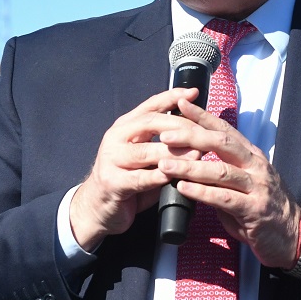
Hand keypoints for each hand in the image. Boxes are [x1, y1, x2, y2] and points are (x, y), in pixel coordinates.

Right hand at [68, 89, 205, 251]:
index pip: (150, 106)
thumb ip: (164, 142)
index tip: (193, 93)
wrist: (98, 206)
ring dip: (173, 153)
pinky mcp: (112, 182)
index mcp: (125, 126)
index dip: (172, 97)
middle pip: (150, 123)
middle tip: (202, 132)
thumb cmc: (128, 178)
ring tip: (196, 155)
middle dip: (179, 125)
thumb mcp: (145, 154)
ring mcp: (111, 159)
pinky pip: (140, 178)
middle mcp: (116, 138)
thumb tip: (198, 131)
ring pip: (146, 151)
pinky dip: (159, 176)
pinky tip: (174, 176)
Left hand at [156, 96, 300, 268]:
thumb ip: (222, 175)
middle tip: (165, 135)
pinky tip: (183, 188)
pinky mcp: (255, 210)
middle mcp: (256, 166)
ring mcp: (257, 187)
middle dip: (192, 136)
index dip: (203, 116)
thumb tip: (192, 165)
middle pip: (222, 144)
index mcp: (252, 156)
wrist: (294, 236)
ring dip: (190, 167)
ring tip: (166, 165)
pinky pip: (224, 198)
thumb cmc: (264, 210)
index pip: (225, 130)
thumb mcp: (245, 185)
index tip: (180, 105)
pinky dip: (201, 192)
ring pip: (221, 170)